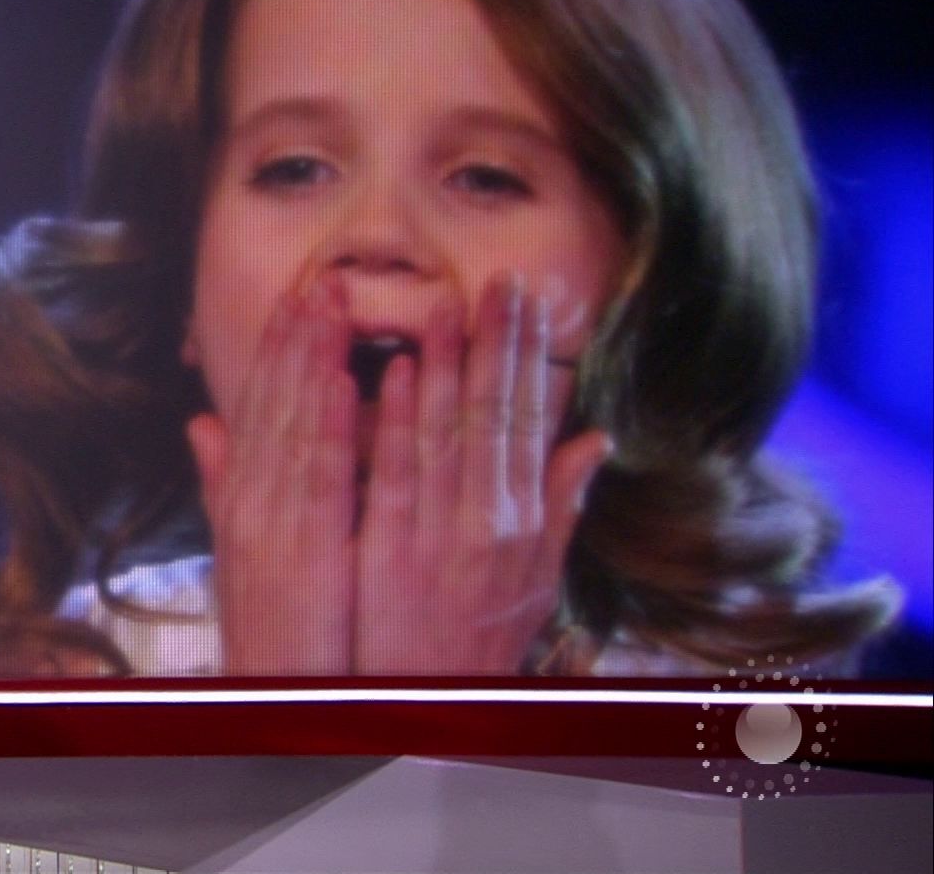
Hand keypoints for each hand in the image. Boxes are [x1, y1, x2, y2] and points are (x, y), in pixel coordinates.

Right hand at [187, 278, 355, 674]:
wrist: (269, 697)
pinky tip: (342, 383)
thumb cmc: (270, 630)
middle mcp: (251, 503)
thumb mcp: (240, 548)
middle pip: (271, 405)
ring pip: (293, 426)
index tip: (296, 297)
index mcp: (242, 500)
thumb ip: (223, 483)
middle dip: (294, 338)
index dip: (275, 350)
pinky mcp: (301, 551)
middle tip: (319, 276)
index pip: (258, 408)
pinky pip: (318, 480)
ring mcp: (273, 525)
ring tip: (331, 304)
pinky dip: (328, 428)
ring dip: (310, 361)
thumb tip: (201, 424)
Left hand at [352, 275, 610, 673]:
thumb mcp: (536, 576)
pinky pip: (392, 475)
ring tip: (446, 304)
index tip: (529, 301)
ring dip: (444, 365)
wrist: (429, 703)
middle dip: (497, 344)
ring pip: (444, 435)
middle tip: (500, 280)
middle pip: (493, 416)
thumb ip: (562, 504)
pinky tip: (391, 374)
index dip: (529, 357)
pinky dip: (395, 422)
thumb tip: (596, 437)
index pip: (527, 420)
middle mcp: (488, 522)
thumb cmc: (477, 637)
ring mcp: (437, 535)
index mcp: (523, 520)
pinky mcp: (388, 550)